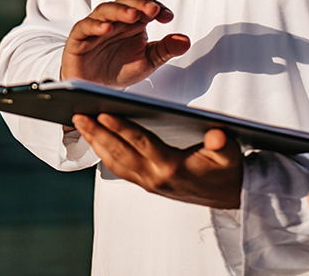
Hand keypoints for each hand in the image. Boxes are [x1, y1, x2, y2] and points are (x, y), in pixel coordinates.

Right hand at [60, 0, 190, 87]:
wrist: (96, 87)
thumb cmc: (120, 69)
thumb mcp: (148, 60)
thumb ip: (166, 49)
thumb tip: (185, 41)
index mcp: (134, 22)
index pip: (146, 7)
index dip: (157, 8)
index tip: (167, 17)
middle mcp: (116, 20)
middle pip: (127, 3)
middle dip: (140, 4)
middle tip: (152, 9)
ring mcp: (97, 27)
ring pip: (106, 10)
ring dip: (120, 11)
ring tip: (133, 15)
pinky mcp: (79, 38)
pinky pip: (85, 27)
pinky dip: (95, 26)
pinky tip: (106, 29)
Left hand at [72, 114, 241, 208]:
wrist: (227, 195)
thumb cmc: (226, 170)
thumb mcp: (229, 154)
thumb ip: (222, 144)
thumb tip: (216, 135)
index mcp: (171, 167)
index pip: (141, 143)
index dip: (122, 128)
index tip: (104, 113)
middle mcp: (154, 177)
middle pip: (119, 153)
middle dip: (97, 133)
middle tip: (79, 115)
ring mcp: (148, 182)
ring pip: (115, 162)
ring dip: (96, 143)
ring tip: (81, 123)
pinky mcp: (146, 183)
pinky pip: (119, 168)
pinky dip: (104, 153)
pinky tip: (96, 140)